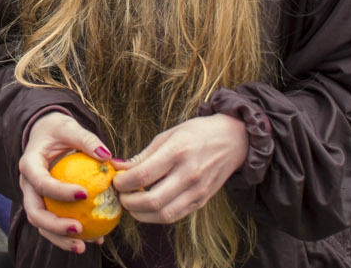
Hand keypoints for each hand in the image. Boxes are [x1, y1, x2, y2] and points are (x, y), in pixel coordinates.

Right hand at [19, 112, 115, 254]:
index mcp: (29, 165)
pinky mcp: (44, 206)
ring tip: (83, 246)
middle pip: (34, 212)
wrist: (44, 134)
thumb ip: (87, 140)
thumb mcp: (70, 128)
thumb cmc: (57, 130)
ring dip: (60, 239)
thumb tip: (107, 156)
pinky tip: (94, 240)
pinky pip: (55, 224)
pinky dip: (70, 235)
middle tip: (79, 229)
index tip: (85, 194)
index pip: (41, 182)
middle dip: (54, 226)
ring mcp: (34, 198)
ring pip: (41, 225)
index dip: (59, 191)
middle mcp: (27, 185)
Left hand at [111, 114, 246, 224]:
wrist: (234, 140)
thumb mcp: (168, 135)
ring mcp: (197, 191)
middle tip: (120, 196)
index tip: (116, 181)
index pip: (144, 175)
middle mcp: (189, 174)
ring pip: (163, 214)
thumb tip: (118, 168)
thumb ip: (143, 155)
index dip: (123, 183)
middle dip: (129, 203)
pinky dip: (156, 216)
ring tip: (131, 203)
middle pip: (152, 200)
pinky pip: (174, 216)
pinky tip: (147, 207)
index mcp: (178, 151)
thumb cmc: (198, 133)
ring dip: (140, 214)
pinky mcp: (201, 201)